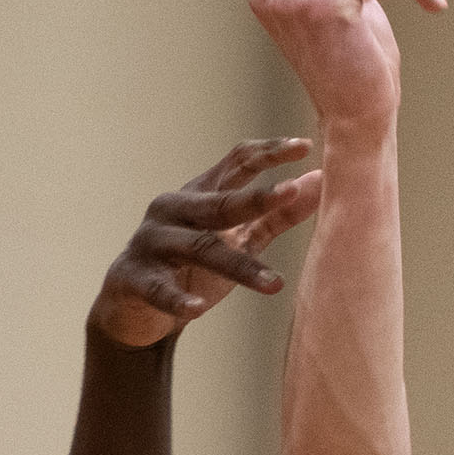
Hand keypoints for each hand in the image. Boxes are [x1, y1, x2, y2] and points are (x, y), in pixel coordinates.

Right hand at [90, 138, 321, 348]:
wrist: (133, 309)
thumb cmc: (191, 267)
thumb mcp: (236, 238)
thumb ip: (274, 214)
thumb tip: (320, 182)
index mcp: (200, 195)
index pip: (236, 162)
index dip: (268, 152)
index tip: (304, 146)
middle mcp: (173, 210)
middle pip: (218, 202)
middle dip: (255, 197)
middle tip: (290, 192)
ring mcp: (151, 243)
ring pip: (199, 249)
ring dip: (238, 266)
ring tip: (274, 284)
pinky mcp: (134, 279)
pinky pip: (159, 289)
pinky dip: (177, 299)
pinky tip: (195, 309)